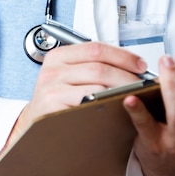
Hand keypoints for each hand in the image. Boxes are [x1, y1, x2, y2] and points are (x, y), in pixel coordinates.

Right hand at [0, 42, 148, 171]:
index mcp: (59, 56)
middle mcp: (53, 70)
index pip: (96, 48)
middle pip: (99, 67)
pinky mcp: (53, 108)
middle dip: (127, 75)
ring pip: (96, 85)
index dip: (122, 55)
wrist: (32, 127)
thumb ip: (90, 66)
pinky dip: (106, 105)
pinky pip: (87, 104)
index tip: (140, 64)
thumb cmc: (56, 101)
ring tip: (135, 96)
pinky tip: (117, 108)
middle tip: (142, 84)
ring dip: (121, 91)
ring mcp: (52, 89)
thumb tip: (129, 64)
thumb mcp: (67, 76)